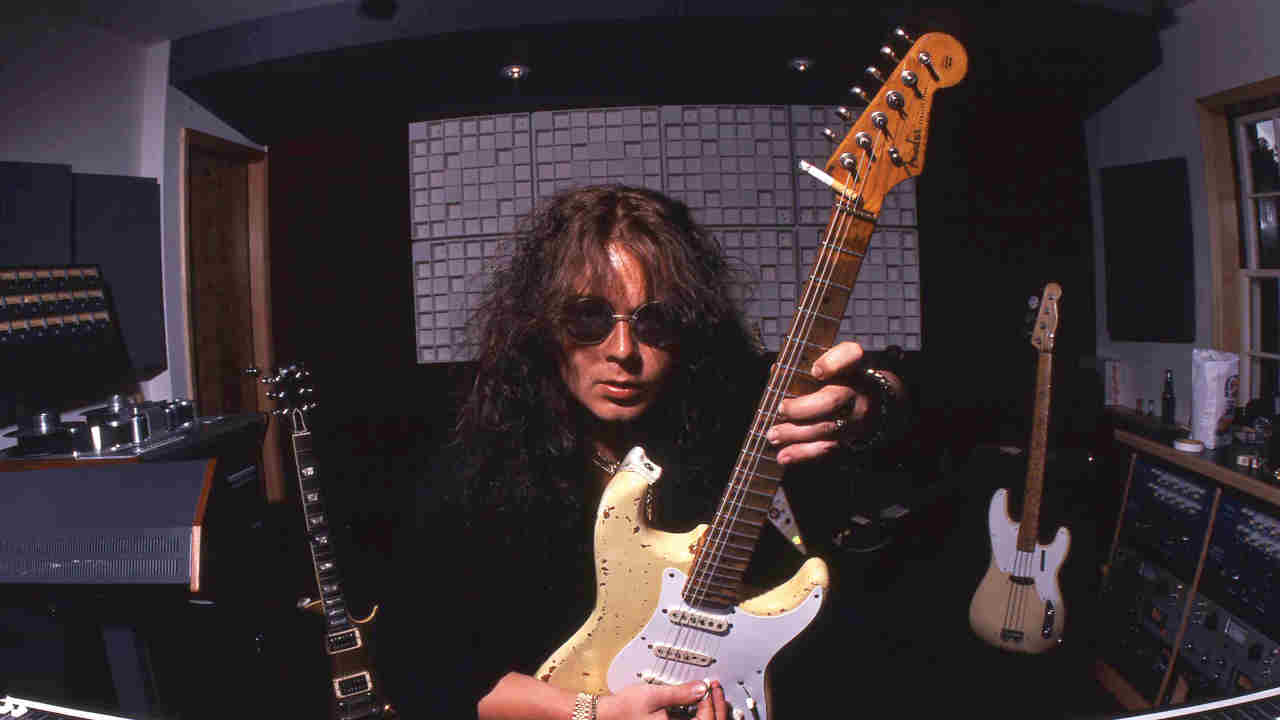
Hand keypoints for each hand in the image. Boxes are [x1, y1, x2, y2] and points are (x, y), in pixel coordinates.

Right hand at [597, 681, 724, 719]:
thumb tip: (700, 688)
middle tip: (714, 691)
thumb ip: (680, 693)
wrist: (608, 715)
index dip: (711, 704)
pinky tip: (694, 703)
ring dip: (708, 711)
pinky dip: (696, 714)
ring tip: (707, 695)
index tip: (708, 689)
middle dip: (715, 708)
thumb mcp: (655, 695)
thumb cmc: (625, 709)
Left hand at [767, 341, 899, 463]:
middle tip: (781, 409)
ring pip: (826, 428)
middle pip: (832, 400)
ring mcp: (858, 419)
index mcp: (854, 367)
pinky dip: (802, 454)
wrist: (880, 405)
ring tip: (772, 434)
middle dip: (802, 408)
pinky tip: (783, 456)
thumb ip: (808, 365)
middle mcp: (860, 392)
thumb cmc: (845, 380)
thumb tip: (776, 372)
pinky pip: (826, 449)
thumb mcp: (835, 367)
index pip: (851, 356)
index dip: (833, 363)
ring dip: (795, 433)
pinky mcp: (853, 440)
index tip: (815, 370)